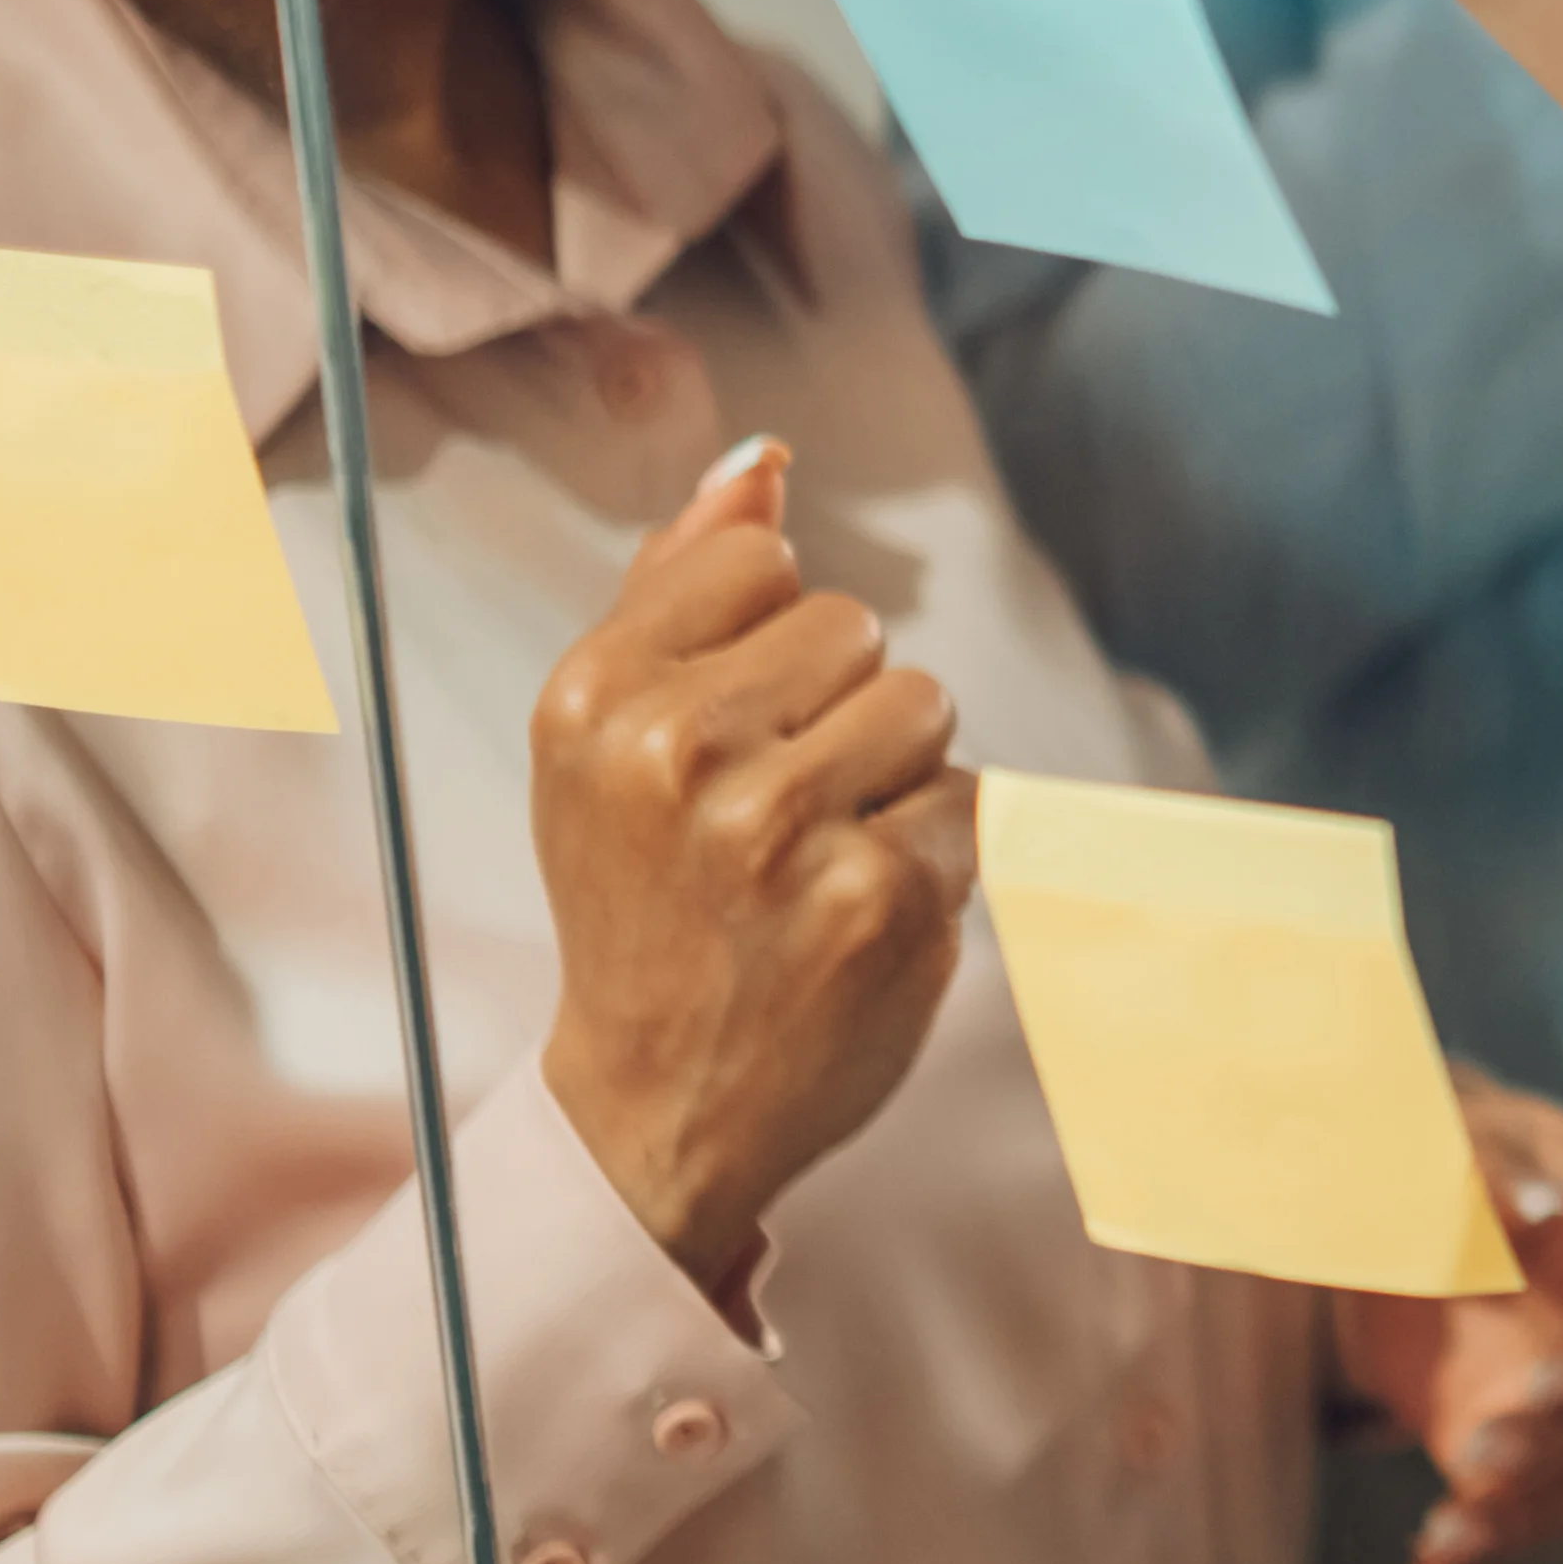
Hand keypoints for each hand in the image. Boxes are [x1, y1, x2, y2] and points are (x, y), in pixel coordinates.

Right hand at [529, 439, 977, 1313]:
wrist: (655, 1104)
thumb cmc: (641, 900)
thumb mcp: (609, 740)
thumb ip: (679, 585)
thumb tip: (761, 459)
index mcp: (593, 700)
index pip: (759, 563)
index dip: (765, 641)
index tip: (724, 730)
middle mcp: (677, 757)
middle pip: (853, 626)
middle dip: (836, 707)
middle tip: (770, 816)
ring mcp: (781, 831)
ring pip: (922, 704)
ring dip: (895, 775)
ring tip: (815, 858)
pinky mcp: (882, 899)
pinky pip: (969, 801)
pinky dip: (933, 853)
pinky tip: (859, 914)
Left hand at [1325, 1074, 1562, 1563]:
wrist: (1419, 1189)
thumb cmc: (1442, 1149)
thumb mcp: (1451, 1134)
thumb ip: (1483, 1168)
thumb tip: (1537, 1214)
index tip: (1546, 1382)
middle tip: (1479, 1455)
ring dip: (1525, 1526)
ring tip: (1439, 1544)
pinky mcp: (1542, 1455)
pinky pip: (1534, 1519)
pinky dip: (1486, 1560)